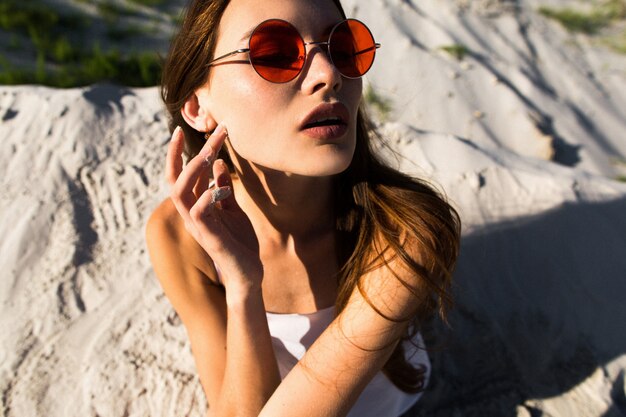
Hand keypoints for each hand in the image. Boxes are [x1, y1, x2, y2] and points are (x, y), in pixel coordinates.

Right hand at [166, 125, 262, 296]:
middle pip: (176, 179)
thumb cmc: (239, 242)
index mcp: (196, 206)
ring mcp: (198, 226)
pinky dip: (207, 199)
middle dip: (181, 154)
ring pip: (181, 194)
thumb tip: (218, 163)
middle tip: (194, 132)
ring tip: (207, 152)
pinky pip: (200, 215)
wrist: (248, 272)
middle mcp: (191, 214)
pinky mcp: (210, 238)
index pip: (182, 175)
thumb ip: (222, 188)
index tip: (182, 129)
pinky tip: (220, 189)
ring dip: (192, 172)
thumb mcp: (232, 209)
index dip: (178, 153)